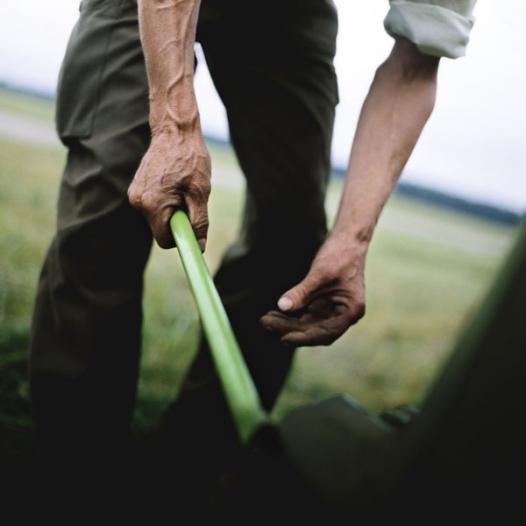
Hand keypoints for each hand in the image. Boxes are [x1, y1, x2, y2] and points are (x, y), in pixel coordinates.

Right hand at [128, 130, 210, 249]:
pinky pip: (153, 205)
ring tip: (182, 187)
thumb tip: (199, 246)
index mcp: (153, 205)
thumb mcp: (200, 193)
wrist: (175, 131)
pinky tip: (173, 182)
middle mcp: (138, 202)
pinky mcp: (136, 187)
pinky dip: (165, 200)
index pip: (165, 240)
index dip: (181, 237)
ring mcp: (135, 194)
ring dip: (172, 209)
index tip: (192, 225)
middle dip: (177, 220)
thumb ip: (199, 222)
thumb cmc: (190, 159)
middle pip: (160, 228)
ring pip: (157, 216)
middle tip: (190, 198)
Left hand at [260, 233, 366, 345]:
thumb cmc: (340, 254)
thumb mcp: (320, 273)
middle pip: (314, 330)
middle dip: (290, 328)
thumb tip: (282, 306)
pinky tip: (275, 313)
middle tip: (266, 322)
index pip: (326, 332)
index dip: (304, 337)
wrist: (347, 239)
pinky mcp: (323, 304)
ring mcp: (333, 310)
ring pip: (308, 324)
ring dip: (288, 323)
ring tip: (266, 319)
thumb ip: (302, 291)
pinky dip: (291, 315)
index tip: (283, 338)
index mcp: (351, 311)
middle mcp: (344, 315)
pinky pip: (306, 314)